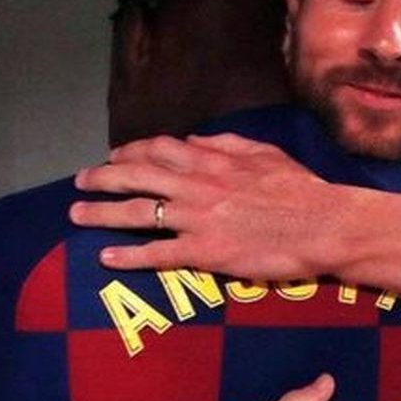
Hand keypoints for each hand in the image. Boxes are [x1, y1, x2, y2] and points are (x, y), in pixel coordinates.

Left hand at [72, 134, 344, 278]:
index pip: (159, 150)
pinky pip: (157, 253)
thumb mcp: (265, 153)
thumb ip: (225, 145)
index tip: (115, 157)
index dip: (131, 151)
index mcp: (213, 160)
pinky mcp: (204, 252)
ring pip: (138, 212)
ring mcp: (198, 219)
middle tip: (80, 181)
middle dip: (103, 177)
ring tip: (77, 214)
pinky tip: (106, 258)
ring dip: (102, 212)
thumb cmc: (301, 189)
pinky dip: (129, 255)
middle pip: (137, 176)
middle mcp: (198, 186)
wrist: (323, 224)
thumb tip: (193, 142)